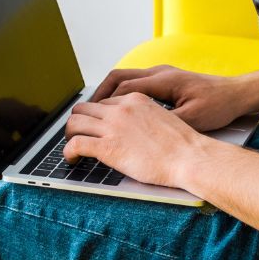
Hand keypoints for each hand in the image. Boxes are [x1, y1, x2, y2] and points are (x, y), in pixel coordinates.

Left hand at [62, 93, 212, 188]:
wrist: (190, 157)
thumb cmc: (182, 145)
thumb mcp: (161, 119)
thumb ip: (142, 119)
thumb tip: (132, 130)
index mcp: (135, 100)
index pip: (104, 102)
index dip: (97, 116)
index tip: (95, 127)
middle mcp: (121, 109)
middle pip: (84, 108)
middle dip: (78, 122)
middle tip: (79, 135)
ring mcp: (113, 127)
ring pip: (74, 123)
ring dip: (69, 135)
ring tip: (72, 147)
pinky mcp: (108, 147)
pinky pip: (75, 144)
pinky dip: (68, 152)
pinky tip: (72, 159)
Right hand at [90, 65, 257, 131]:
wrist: (237, 95)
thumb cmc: (218, 106)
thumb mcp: (192, 119)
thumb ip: (165, 122)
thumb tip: (139, 132)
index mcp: (163, 80)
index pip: (122, 87)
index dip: (103, 102)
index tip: (89, 116)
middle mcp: (159, 73)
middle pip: (118, 77)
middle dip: (99, 94)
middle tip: (85, 113)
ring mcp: (163, 75)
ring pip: (126, 78)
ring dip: (110, 93)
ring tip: (97, 112)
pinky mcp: (167, 81)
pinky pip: (136, 83)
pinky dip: (122, 94)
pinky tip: (120, 111)